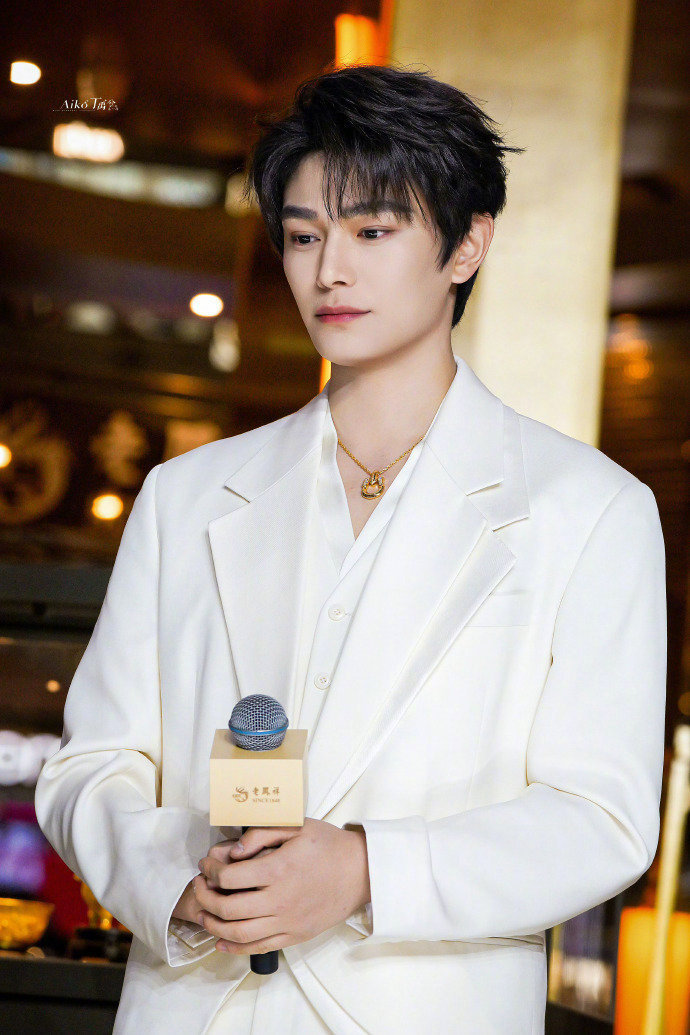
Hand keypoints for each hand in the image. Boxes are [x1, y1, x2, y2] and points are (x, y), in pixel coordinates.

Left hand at [194, 818, 369, 954]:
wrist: (360, 872)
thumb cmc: (328, 845)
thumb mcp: (296, 826)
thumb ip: (261, 834)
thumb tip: (233, 851)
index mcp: (278, 869)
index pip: (229, 877)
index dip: (209, 870)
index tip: (205, 864)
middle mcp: (280, 900)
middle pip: (227, 907)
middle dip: (204, 897)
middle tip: (198, 886)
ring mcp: (287, 922)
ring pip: (238, 933)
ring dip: (213, 925)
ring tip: (203, 912)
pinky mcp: (294, 936)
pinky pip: (258, 947)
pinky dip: (234, 948)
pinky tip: (220, 942)